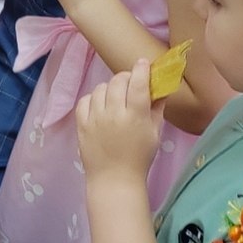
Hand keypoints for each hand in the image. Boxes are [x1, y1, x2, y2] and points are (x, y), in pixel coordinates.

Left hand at [76, 64, 161, 181]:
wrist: (114, 179)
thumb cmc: (139, 157)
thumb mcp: (155, 133)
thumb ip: (157, 108)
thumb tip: (161, 87)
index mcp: (136, 116)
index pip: (138, 83)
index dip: (141, 69)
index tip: (142, 63)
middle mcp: (114, 114)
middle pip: (118, 81)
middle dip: (126, 77)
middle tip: (130, 83)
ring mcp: (95, 119)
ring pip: (100, 88)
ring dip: (110, 88)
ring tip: (115, 97)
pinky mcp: (81, 125)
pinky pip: (84, 100)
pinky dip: (93, 99)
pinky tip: (100, 105)